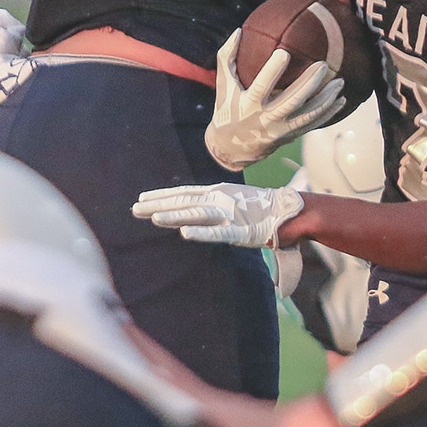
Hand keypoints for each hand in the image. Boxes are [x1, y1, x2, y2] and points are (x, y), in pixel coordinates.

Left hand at [133, 182, 304, 247]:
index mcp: (218, 193)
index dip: (162, 196)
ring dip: (173, 215)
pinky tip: (184, 233)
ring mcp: (230, 215)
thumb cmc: (264, 211)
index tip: (141, 198)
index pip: (184, 193)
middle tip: (134, 210)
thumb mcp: (235, 205)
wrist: (291, 212)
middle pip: (183, 202)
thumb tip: (199, 218)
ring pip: (195, 214)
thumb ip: (218, 211)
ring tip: (152, 217)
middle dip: (158, 206)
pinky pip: (218, 233)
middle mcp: (220, 200)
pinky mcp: (241, 231)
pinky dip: (202, 232)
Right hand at [205, 31, 345, 171]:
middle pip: (292, 101)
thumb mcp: (224, 84)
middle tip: (323, 65)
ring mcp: (281, 129)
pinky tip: (341, 100)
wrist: (232, 147)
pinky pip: (313, 124)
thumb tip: (238, 30)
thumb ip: (227, 57)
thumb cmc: (228, 108)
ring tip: (340, 82)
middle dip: (309, 83)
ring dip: (326, 99)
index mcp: (249, 105)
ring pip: (308, 115)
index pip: (261, 87)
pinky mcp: (290, 135)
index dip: (272, 71)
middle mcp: (266, 119)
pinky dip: (328, 113)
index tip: (284, 52)